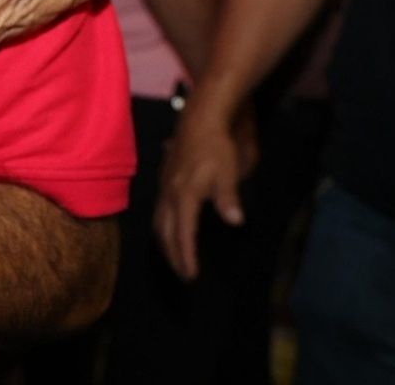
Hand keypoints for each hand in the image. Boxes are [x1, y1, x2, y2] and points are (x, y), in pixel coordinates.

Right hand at [153, 103, 254, 279]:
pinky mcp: (164, 179)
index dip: (186, 256)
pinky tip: (170, 225)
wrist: (200, 119)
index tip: (191, 275)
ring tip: (174, 255)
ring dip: (165, 242)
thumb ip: (228, 198)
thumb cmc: (216, 147)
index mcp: (184, 196)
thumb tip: (236, 221)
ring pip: (158, 221)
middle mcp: (169, 194)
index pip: (183, 234)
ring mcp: (164, 186)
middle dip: (173, 255)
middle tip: (182, 274)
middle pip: (165, 232)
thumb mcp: (228, 173)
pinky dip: (164, 226)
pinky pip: (159, 209)